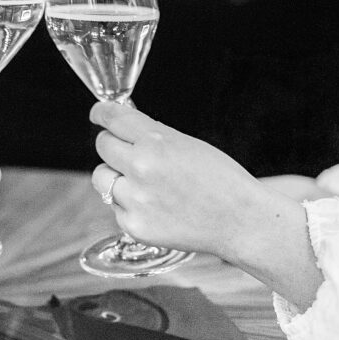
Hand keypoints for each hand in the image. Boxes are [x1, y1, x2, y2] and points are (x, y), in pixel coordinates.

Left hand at [90, 102, 266, 259]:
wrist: (240, 221)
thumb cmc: (221, 180)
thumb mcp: (188, 144)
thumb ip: (153, 135)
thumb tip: (124, 126)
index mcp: (156, 141)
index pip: (112, 118)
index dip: (101, 113)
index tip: (98, 114)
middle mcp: (140, 168)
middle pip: (102, 145)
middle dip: (112, 144)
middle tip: (128, 152)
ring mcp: (135, 199)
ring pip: (101, 177)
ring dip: (115, 176)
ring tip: (144, 184)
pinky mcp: (134, 226)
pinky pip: (115, 207)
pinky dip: (128, 205)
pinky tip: (155, 207)